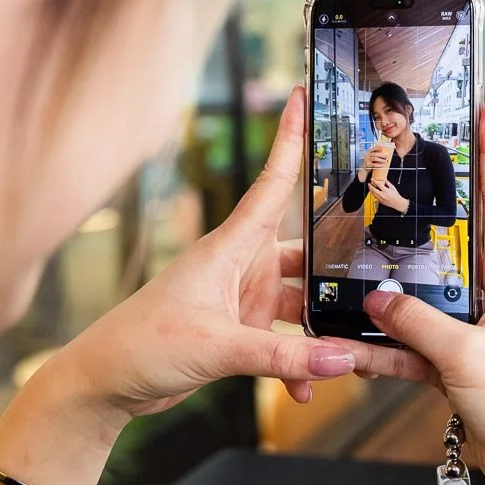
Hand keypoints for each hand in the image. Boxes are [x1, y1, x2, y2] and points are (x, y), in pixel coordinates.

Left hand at [0, 86, 357, 484]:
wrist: (105, 384)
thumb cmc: (142, 345)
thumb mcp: (218, 348)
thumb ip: (284, 356)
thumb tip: (342, 359)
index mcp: (231, 248)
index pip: (273, 185)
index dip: (290, 140)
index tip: (305, 96)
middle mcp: (242, 266)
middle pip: (306, 250)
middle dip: (339, 263)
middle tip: (378, 270)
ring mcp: (243, 298)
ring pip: (301, 301)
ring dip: (322, 327)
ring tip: (350, 349)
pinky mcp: (241, 329)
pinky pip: (286, 340)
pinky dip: (298, 362)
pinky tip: (304, 387)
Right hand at [351, 96, 484, 484]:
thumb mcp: (469, 360)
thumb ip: (418, 325)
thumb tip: (373, 299)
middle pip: (455, 238)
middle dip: (425, 207)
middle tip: (401, 161)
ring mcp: (476, 328)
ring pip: (422, 295)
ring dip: (388, 294)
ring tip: (348, 269)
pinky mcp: (457, 361)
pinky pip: (412, 341)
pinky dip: (383, 346)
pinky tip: (348, 347)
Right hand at [359, 141, 389, 180]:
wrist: (365, 168)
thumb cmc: (371, 161)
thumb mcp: (372, 156)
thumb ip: (376, 153)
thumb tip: (385, 152)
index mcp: (369, 152)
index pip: (374, 148)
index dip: (378, 148)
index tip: (383, 149)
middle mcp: (367, 155)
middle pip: (375, 154)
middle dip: (381, 155)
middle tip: (386, 157)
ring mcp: (367, 160)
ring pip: (375, 158)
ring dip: (381, 160)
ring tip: (385, 161)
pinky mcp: (368, 165)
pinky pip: (374, 164)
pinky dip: (379, 165)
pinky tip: (382, 165)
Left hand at [369, 179, 408, 213]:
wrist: (397, 203)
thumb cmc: (396, 195)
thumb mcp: (392, 187)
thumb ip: (388, 183)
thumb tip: (384, 179)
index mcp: (386, 191)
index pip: (378, 184)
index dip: (374, 181)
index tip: (372, 179)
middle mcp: (382, 195)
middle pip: (373, 190)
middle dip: (370, 186)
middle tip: (369, 184)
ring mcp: (381, 199)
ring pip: (373, 194)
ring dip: (371, 190)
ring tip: (370, 187)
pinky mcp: (380, 201)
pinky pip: (375, 197)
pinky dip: (374, 194)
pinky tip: (374, 192)